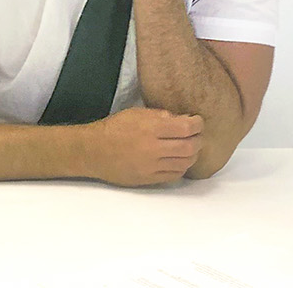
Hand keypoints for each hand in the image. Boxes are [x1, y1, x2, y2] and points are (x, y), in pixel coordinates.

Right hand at [86, 107, 203, 185]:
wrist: (93, 151)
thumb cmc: (114, 128)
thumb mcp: (137, 113)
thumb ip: (161, 116)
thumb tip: (184, 120)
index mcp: (151, 128)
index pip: (187, 128)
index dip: (198, 124)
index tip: (197, 121)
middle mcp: (153, 148)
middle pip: (190, 147)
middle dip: (199, 139)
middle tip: (197, 135)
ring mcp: (151, 166)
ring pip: (185, 163)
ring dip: (192, 155)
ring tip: (189, 148)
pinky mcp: (148, 179)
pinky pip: (174, 175)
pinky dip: (182, 167)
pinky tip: (179, 160)